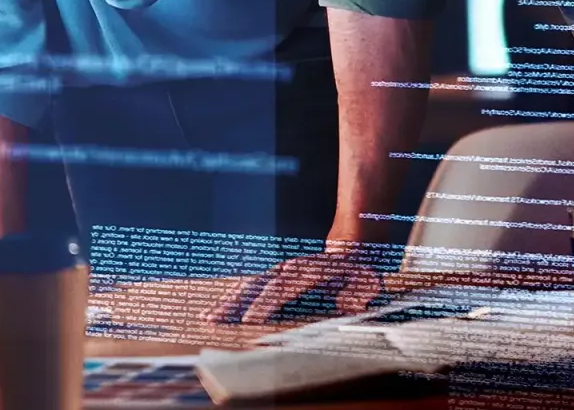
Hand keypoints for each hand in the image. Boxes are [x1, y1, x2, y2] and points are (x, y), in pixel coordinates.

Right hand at [205, 245, 388, 325]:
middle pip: (257, 285)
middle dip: (235, 303)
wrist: (351, 253)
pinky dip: (230, 300)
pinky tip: (214, 311)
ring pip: (248, 286)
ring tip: (206, 317)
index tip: (251, 319)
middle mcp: (288, 268)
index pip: (283, 286)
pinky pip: (248, 289)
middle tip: (215, 320)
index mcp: (308, 270)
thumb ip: (360, 292)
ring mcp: (277, 272)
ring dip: (227, 302)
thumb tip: (349, 303)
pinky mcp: (272, 279)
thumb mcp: (367, 282)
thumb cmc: (358, 274)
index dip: (266, 302)